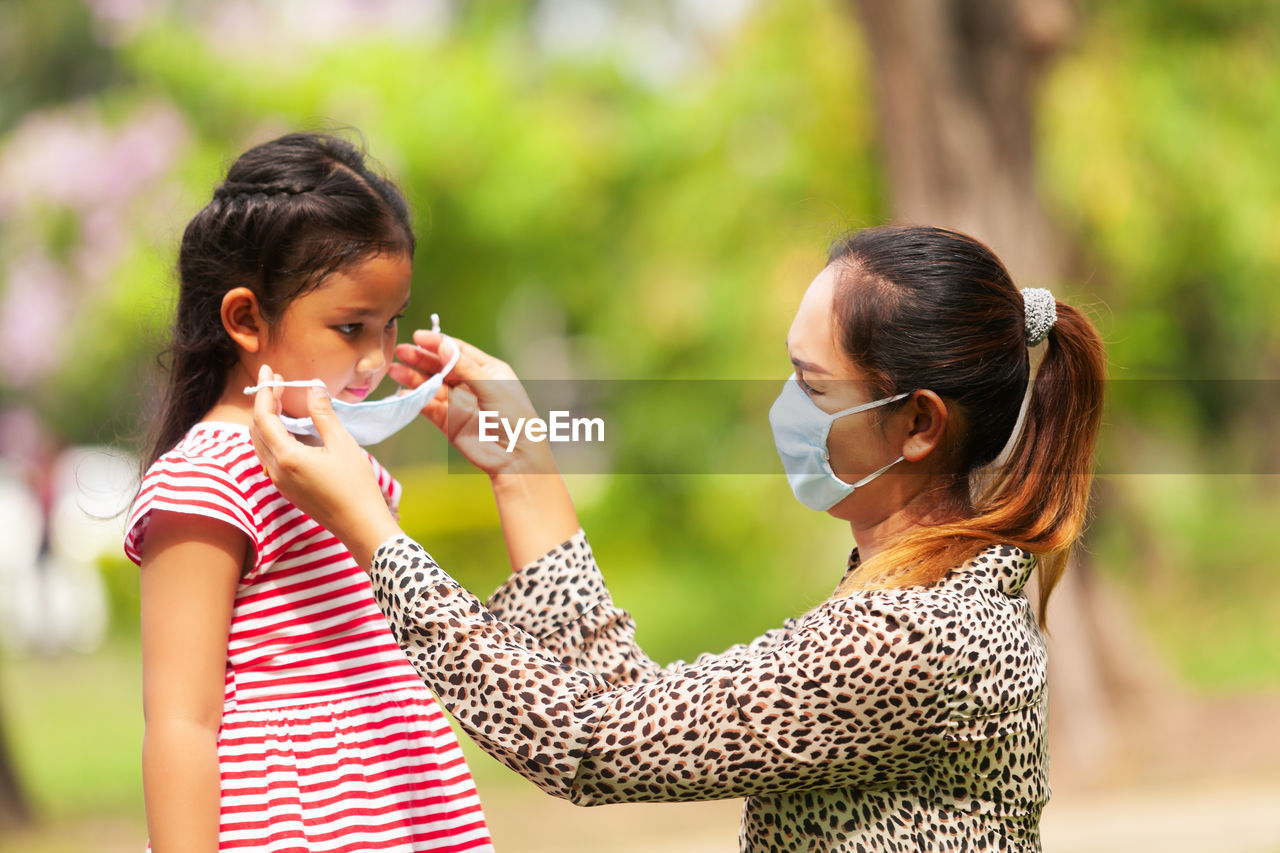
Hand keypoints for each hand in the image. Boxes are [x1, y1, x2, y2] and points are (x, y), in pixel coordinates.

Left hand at [249, 365, 401, 566]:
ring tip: (282, 400)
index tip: (269, 371)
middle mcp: (275, 471)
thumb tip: (313, 387)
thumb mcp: (342, 444)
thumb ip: (323, 414)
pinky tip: (291, 427)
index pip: (263, 417)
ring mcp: (279, 482)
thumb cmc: (355, 485)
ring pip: (260, 444)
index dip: (264, 391)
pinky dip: (274, 436)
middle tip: (277, 382)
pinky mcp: (287, 488)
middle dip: (263, 403)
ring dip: (266, 420)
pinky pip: (270, 456)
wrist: (360, 525)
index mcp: (286, 458)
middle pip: (256, 430)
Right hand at [391, 331, 559, 477]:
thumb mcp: (492, 387)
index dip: (438, 343)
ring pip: (431, 385)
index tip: (419, 337)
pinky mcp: (448, 421)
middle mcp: (470, 383)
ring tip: (395, 370)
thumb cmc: (514, 418)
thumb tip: (443, 346)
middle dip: (421, 359)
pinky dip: (416, 400)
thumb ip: (465, 367)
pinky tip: (404, 393)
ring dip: (413, 378)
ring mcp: (458, 402)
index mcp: (486, 370)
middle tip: (401, 352)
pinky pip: (428, 407)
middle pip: (440, 366)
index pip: (457, 351)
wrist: (515, 457)